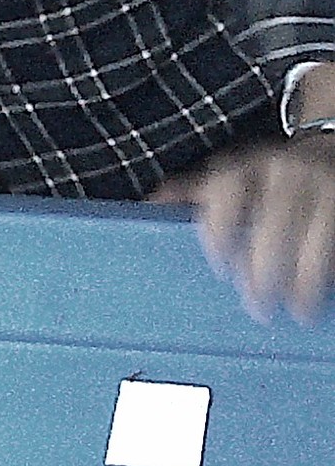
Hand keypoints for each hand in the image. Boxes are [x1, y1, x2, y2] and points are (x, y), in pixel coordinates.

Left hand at [150, 136, 334, 322]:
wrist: (326, 153)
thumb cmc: (263, 179)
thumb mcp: (226, 179)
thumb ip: (190, 195)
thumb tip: (149, 208)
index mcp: (245, 168)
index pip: (227, 193)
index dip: (220, 231)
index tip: (219, 269)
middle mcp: (284, 173)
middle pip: (274, 219)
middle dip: (266, 265)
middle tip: (259, 306)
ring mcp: (321, 187)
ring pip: (318, 231)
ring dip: (307, 275)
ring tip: (300, 311)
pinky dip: (328, 266)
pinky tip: (323, 291)